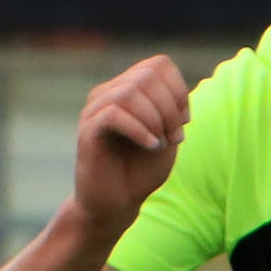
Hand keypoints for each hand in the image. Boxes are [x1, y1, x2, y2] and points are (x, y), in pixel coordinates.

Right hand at [71, 56, 187, 234]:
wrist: (114, 205)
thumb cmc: (140, 171)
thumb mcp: (168, 136)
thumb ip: (172, 110)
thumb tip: (178, 91)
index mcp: (127, 89)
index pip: (159, 64)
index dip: (179, 90)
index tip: (183, 122)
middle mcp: (108, 93)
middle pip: (147, 75)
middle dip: (169, 106)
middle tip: (174, 136)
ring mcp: (94, 110)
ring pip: (130, 92)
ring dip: (156, 118)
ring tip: (161, 143)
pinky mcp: (87, 132)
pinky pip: (114, 114)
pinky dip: (139, 129)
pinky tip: (151, 146)